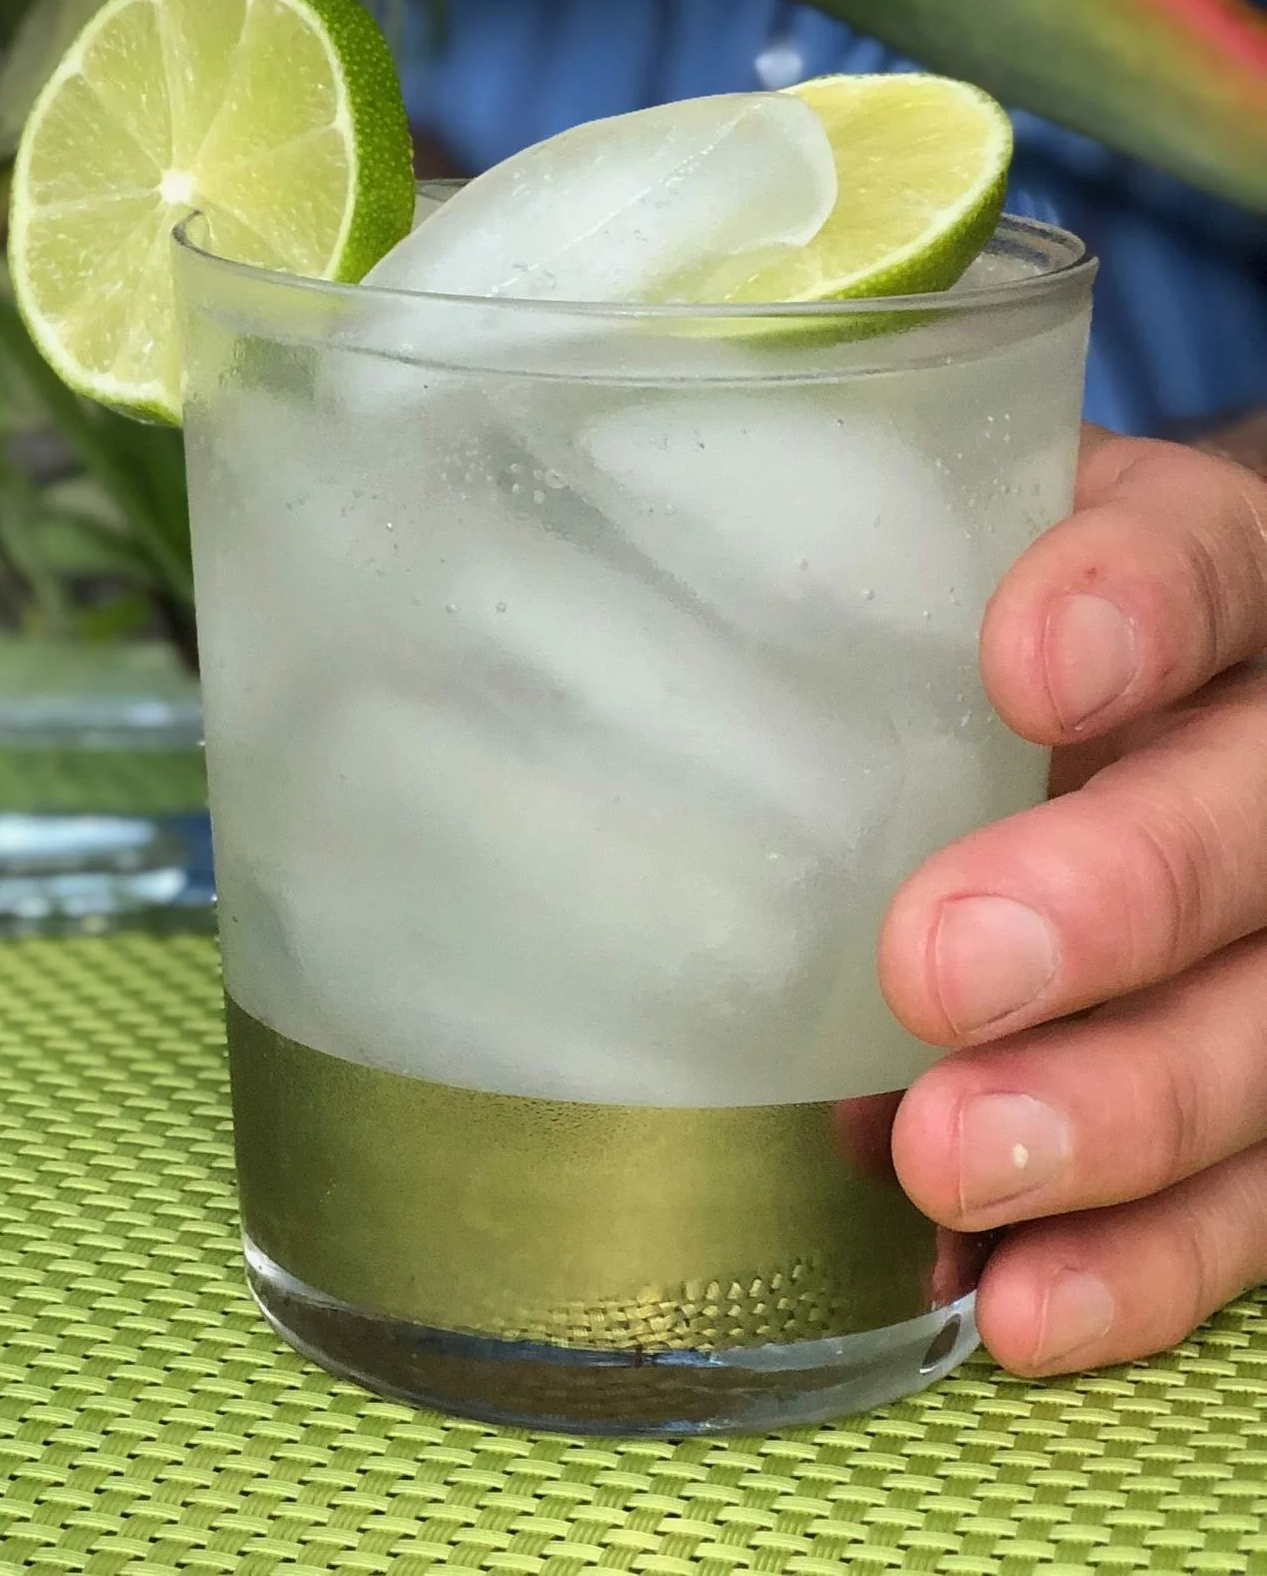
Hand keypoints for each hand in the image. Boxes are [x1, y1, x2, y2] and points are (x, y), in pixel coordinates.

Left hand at [883, 425, 1266, 1375]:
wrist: (1107, 689)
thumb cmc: (969, 600)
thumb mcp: (930, 537)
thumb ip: (849, 569)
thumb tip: (630, 651)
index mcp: (1210, 571)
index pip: (1201, 566)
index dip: (1131, 613)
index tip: (1021, 667)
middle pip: (1248, 826)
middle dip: (1109, 902)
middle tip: (936, 967)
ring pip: (1266, 1032)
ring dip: (1116, 1113)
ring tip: (947, 1162)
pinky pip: (1253, 1201)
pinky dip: (1140, 1261)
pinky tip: (1018, 1295)